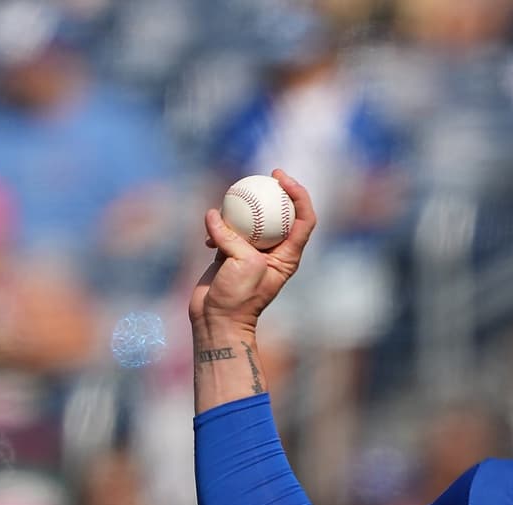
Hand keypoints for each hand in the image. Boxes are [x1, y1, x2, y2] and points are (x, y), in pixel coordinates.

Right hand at [187, 170, 317, 330]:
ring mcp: (252, 252)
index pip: (304, 219)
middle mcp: (274, 252)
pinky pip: (227, 230)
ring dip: (240, 209)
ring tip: (231, 199)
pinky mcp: (230, 254)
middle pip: (280, 215)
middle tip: (262, 176)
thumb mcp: (243, 263)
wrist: (217, 319)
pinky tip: (208, 232)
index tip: (282, 179)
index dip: (299, 195)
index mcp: (288, 255)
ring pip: (251, 220)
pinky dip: (217, 228)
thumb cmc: (238, 297)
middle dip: (275, 193)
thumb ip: (232, 237)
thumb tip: (213, 216)